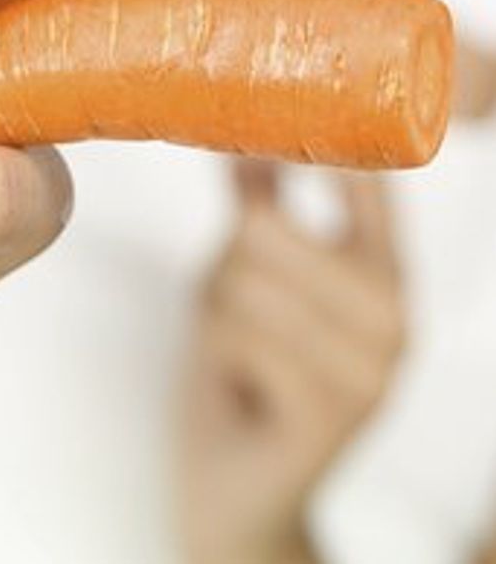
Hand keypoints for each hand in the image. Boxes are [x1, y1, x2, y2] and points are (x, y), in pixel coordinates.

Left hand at [174, 160, 404, 563]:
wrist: (238, 492)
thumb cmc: (242, 368)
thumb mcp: (244, 270)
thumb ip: (256, 199)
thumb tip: (235, 121)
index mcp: (387, 271)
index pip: (367, 180)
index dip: (320, 144)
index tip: (269, 120)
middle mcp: (397, 316)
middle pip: (265, 226)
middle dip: (224, 263)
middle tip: (236, 309)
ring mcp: (373, 369)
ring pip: (244, 279)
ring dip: (216, 312)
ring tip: (241, 350)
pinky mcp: (333, 414)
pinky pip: (240, 334)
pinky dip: (218, 353)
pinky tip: (242, 385)